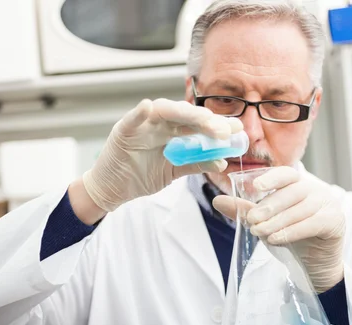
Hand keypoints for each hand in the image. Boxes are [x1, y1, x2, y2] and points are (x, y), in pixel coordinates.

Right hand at [83, 99, 242, 211]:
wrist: (114, 190)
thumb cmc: (141, 176)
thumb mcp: (174, 170)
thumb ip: (196, 163)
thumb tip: (222, 162)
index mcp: (172, 131)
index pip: (198, 123)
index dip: (217, 125)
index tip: (237, 130)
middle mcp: (159, 123)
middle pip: (185, 115)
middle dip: (206, 120)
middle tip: (224, 130)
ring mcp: (142, 125)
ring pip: (164, 112)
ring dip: (184, 114)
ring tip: (203, 119)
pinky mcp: (123, 131)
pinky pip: (132, 120)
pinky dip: (138, 113)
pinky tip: (147, 108)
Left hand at [212, 167, 344, 292]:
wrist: (316, 262)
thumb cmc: (290, 237)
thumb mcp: (266, 222)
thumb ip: (245, 210)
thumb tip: (217, 200)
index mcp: (298, 185)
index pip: (285, 174)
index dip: (271, 178)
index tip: (255, 187)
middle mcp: (315, 190)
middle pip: (291, 192)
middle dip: (268, 207)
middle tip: (251, 221)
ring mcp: (328, 204)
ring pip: (300, 209)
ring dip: (277, 222)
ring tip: (259, 232)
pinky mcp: (335, 221)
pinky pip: (312, 223)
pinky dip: (291, 231)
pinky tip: (275, 239)